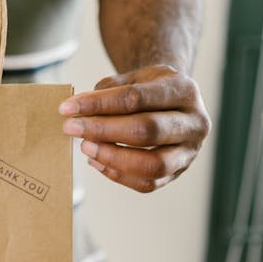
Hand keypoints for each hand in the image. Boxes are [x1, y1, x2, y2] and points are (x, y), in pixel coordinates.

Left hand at [58, 64, 210, 192]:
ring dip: (111, 157)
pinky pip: (146, 183)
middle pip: (147, 130)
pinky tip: (96, 161)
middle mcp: (194, 122)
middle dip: (103, 131)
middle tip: (71, 128)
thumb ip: (108, 90)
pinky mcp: (177, 173)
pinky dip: (117, 174)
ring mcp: (190, 152)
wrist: (174, 104)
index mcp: (184, 90)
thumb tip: (78, 111)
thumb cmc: (148, 90)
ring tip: (85, 147)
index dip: (98, 104)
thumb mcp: (133, 78)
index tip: (67, 108)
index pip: (136, 97)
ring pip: (151, 164)